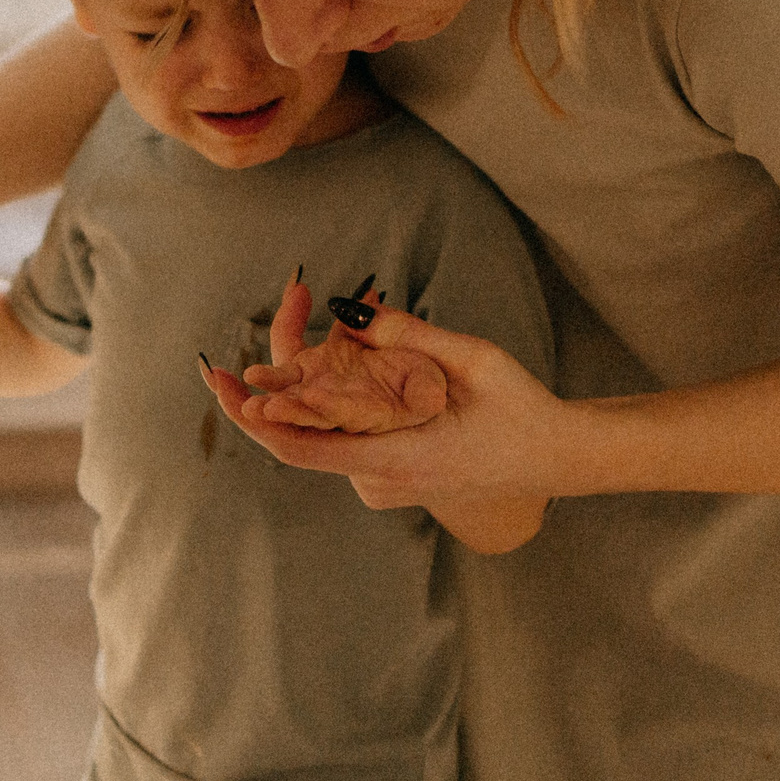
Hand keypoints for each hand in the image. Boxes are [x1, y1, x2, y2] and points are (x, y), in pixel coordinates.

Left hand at [200, 296, 567, 509]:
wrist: (556, 459)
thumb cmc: (521, 409)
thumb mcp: (474, 360)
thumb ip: (409, 336)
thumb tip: (348, 312)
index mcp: (397, 459)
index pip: (302, 447)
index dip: (255, 416)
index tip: (223, 382)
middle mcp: (379, 478)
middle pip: (301, 434)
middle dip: (266, 384)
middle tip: (242, 337)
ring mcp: (381, 480)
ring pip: (322, 427)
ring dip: (306, 374)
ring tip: (304, 300)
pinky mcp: (386, 470)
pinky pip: (344, 430)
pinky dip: (332, 389)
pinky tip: (338, 341)